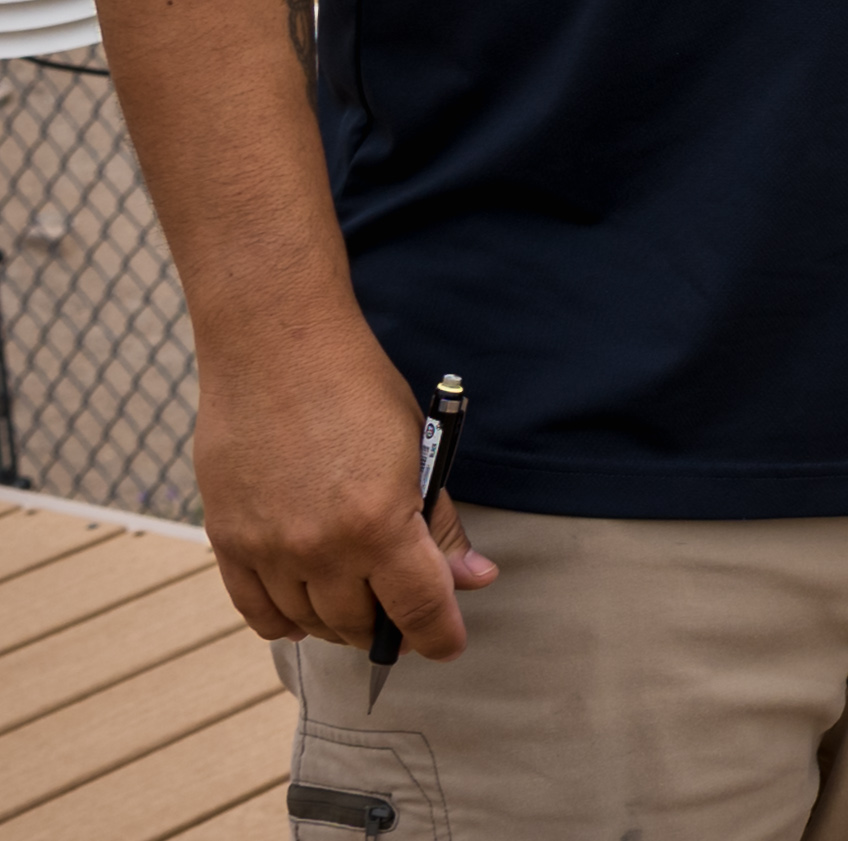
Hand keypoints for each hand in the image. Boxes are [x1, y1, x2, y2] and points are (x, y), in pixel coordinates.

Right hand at [195, 320, 495, 656]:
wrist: (276, 347)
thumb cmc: (357, 389)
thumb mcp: (421, 449)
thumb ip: (441, 525)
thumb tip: (475, 579)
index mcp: (379, 523)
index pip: (419, 610)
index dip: (441, 636)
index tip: (450, 645)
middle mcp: (320, 548)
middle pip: (362, 625)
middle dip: (391, 629)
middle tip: (405, 616)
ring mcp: (268, 549)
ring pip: (311, 623)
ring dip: (342, 624)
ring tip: (362, 608)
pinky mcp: (227, 541)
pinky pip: (257, 611)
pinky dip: (288, 621)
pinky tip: (309, 609)